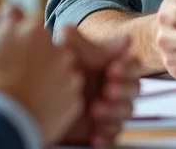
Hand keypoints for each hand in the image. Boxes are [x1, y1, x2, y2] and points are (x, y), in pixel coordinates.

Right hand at [0, 3, 85, 144]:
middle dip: (38, 58)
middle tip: (20, 76)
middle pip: (48, 48)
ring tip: (30, 95)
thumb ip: (3, 28)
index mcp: (31, 30)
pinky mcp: (75, 97)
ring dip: (51, 79)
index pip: (27, 23)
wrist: (4, 121)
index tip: (13, 46)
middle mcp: (56, 46)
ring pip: (62, 71)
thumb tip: (9, 10)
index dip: (18, 36)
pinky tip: (39, 108)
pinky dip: (56, 101)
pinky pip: (66, 96)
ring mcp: (69, 72)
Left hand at [55, 28, 138, 147]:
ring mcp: (112, 110)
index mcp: (115, 67)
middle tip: (108, 90)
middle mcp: (118, 88)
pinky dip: (106, 136)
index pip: (132, 66)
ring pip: (125, 112)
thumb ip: (89, 44)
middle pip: (133, 89)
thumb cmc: (63, 69)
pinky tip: (95, 135)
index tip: (113, 68)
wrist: (42, 96)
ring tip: (96, 110)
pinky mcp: (104, 130)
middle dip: (123, 90)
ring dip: (114, 112)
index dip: (127, 68)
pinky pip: (113, 136)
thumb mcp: (70, 54)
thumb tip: (120, 37)